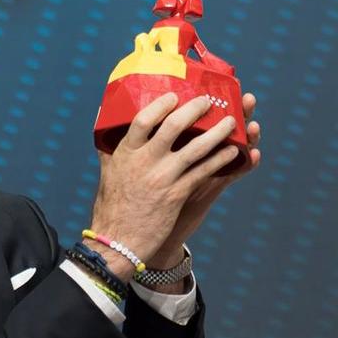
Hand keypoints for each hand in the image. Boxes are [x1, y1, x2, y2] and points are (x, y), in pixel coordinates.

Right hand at [90, 93, 245, 277]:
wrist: (118, 243)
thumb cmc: (112, 207)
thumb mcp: (107, 173)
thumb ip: (109, 146)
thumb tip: (104, 119)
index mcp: (126, 153)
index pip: (143, 120)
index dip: (160, 105)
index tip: (174, 95)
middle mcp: (145, 162)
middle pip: (173, 126)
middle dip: (195, 110)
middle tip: (209, 102)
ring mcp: (163, 178)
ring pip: (196, 148)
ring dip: (217, 132)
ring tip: (232, 122)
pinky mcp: (178, 195)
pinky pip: (204, 171)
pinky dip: (221, 159)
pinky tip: (233, 151)